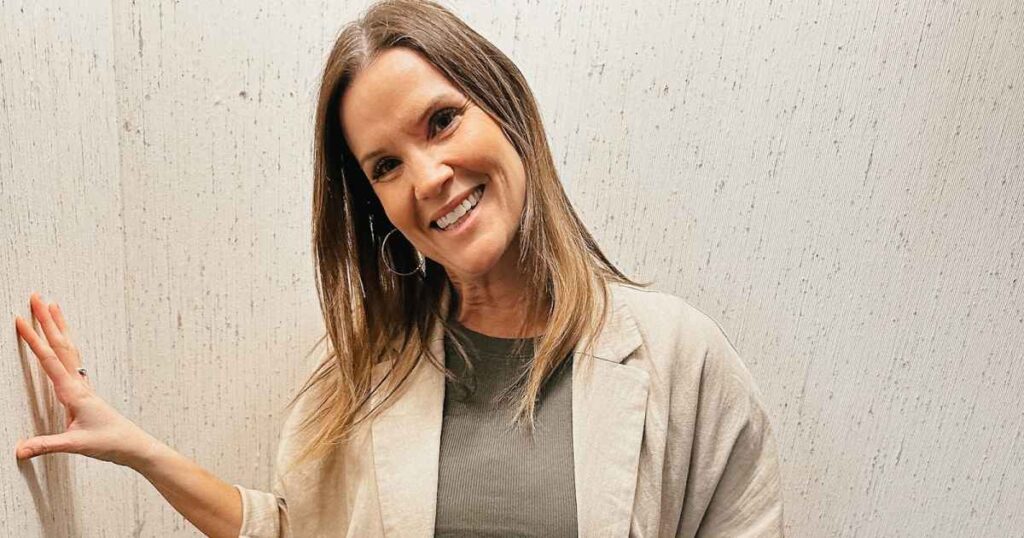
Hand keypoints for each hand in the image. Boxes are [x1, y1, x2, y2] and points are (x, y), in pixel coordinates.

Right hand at [14, 292, 158, 467]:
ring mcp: (83, 384)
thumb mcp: (75, 445)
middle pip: (60, 344)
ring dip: (59, 326)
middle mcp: (78, 383)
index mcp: (73, 391)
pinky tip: (64, 339)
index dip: (33, 339)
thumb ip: (46, 445)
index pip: (49, 359)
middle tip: (36, 296)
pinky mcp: (84, 390)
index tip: (21, 319)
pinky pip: (72, 359)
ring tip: (52, 305)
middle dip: (47, 319)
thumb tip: (19, 449)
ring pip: (68, 348)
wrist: (132, 444)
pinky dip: (65, 343)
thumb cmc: (108, 442)